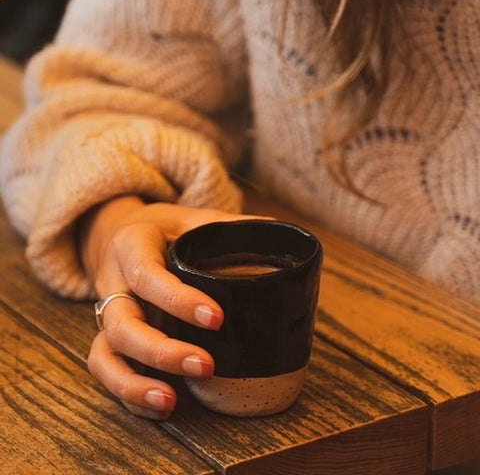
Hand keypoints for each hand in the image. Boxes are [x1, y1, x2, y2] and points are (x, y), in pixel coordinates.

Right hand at [80, 195, 260, 418]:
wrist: (120, 235)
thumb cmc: (162, 229)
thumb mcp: (189, 217)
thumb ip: (226, 224)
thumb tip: (277, 230)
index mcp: (132, 246)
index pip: (147, 275)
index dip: (178, 300)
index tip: (217, 318)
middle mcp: (114, 282)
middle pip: (123, 324)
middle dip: (161, 351)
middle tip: (205, 365)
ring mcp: (109, 312)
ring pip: (105, 354)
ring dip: (136, 382)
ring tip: (172, 400)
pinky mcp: (110, 335)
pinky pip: (107, 369)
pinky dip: (129, 393)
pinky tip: (160, 406)